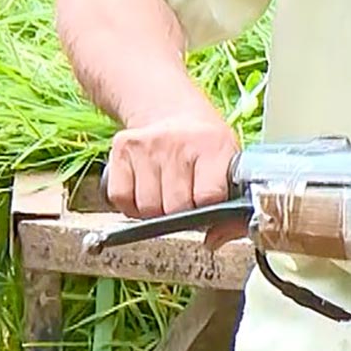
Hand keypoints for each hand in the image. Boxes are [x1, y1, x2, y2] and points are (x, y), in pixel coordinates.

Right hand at [104, 105, 238, 217]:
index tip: (207, 205)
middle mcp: (178, 144)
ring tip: (166, 192)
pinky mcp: (122, 148)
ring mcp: (147, 145)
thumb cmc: (204, 145)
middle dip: (181, 214)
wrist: (172, 110)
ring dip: (155, 211)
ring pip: (146, 208)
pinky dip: (131, 204)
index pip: (208, 198)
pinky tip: (145, 189)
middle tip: (185, 199)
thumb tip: (214, 241)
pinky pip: (121, 199)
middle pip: (174, 208)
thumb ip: (229, 206)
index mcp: (213, 146)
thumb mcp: (228, 163)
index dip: (207, 211)